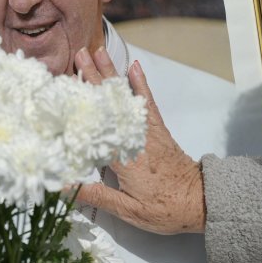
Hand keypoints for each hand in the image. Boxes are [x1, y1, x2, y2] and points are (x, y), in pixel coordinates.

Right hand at [73, 47, 205, 234]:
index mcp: (124, 157)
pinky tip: (133, 67)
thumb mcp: (128, 210)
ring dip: (112, 73)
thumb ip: (96, 196)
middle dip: (94, 77)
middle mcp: (135, 137)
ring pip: (126, 97)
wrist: (199, 201)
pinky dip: (141, 83)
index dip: (80, 105)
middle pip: (110, 103)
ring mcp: (148, 131)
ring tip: (98, 52)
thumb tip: (62, 185)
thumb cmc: (163, 209)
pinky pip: (147, 102)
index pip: (97, 126)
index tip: (64, 85)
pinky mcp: (158, 130)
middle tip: (78, 54)